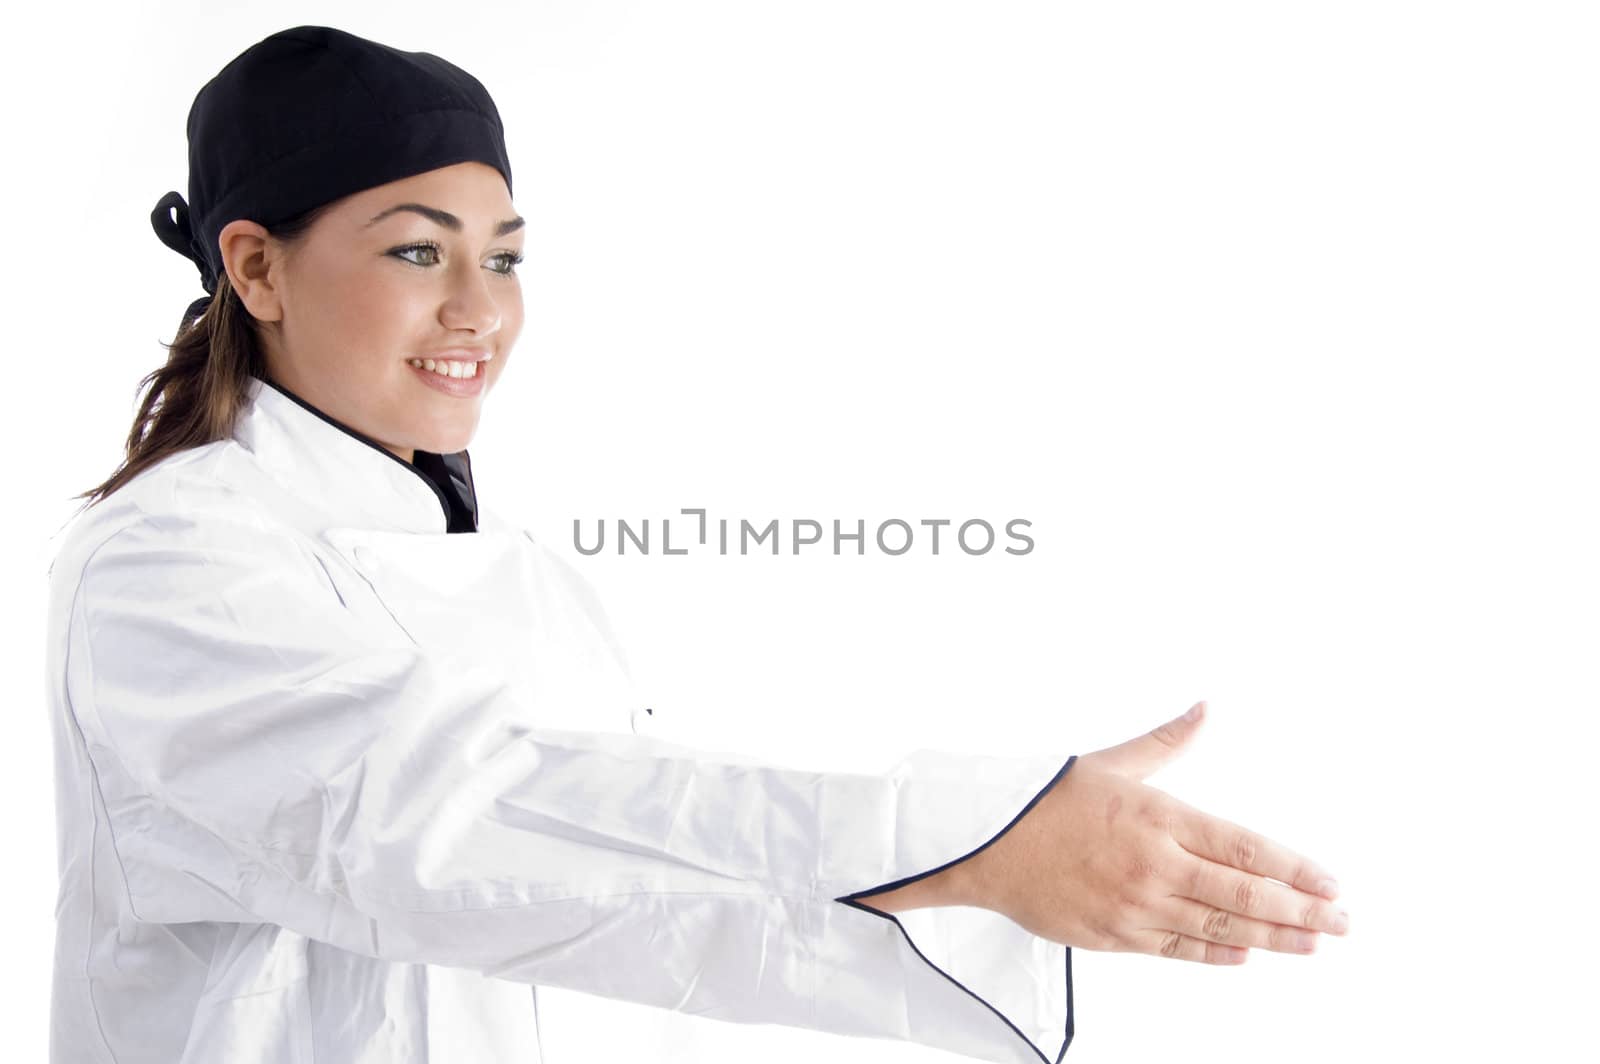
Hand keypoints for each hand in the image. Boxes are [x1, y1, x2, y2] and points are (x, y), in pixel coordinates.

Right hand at [954, 701, 1349, 963]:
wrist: (983, 842)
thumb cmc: (1043, 799)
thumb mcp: (1110, 762)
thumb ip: (1166, 742)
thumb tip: (1204, 708)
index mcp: (1159, 817)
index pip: (1245, 848)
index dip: (1295, 869)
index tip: (1332, 883)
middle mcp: (1154, 865)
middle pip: (1244, 896)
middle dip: (1301, 911)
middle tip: (1342, 922)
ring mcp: (1135, 906)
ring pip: (1219, 929)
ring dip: (1272, 938)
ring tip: (1311, 943)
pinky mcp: (1113, 936)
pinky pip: (1177, 950)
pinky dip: (1215, 955)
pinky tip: (1246, 955)